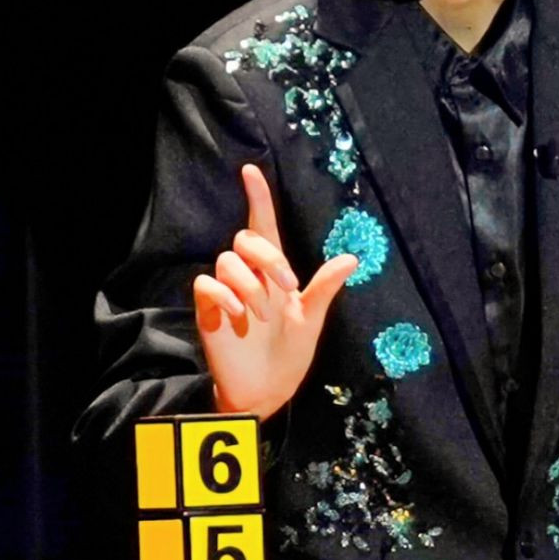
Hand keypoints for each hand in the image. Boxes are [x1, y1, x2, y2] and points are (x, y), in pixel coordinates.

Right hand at [193, 163, 358, 422]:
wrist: (269, 389)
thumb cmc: (290, 352)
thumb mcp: (312, 319)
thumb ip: (325, 287)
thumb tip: (352, 258)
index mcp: (273, 272)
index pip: (263, 225)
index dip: (258, 197)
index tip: (251, 170)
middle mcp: (248, 276)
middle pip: (245, 238)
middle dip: (267, 257)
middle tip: (287, 288)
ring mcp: (226, 292)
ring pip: (226, 260)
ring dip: (250, 286)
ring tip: (263, 316)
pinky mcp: (209, 310)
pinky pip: (206, 285)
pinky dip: (224, 295)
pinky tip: (239, 315)